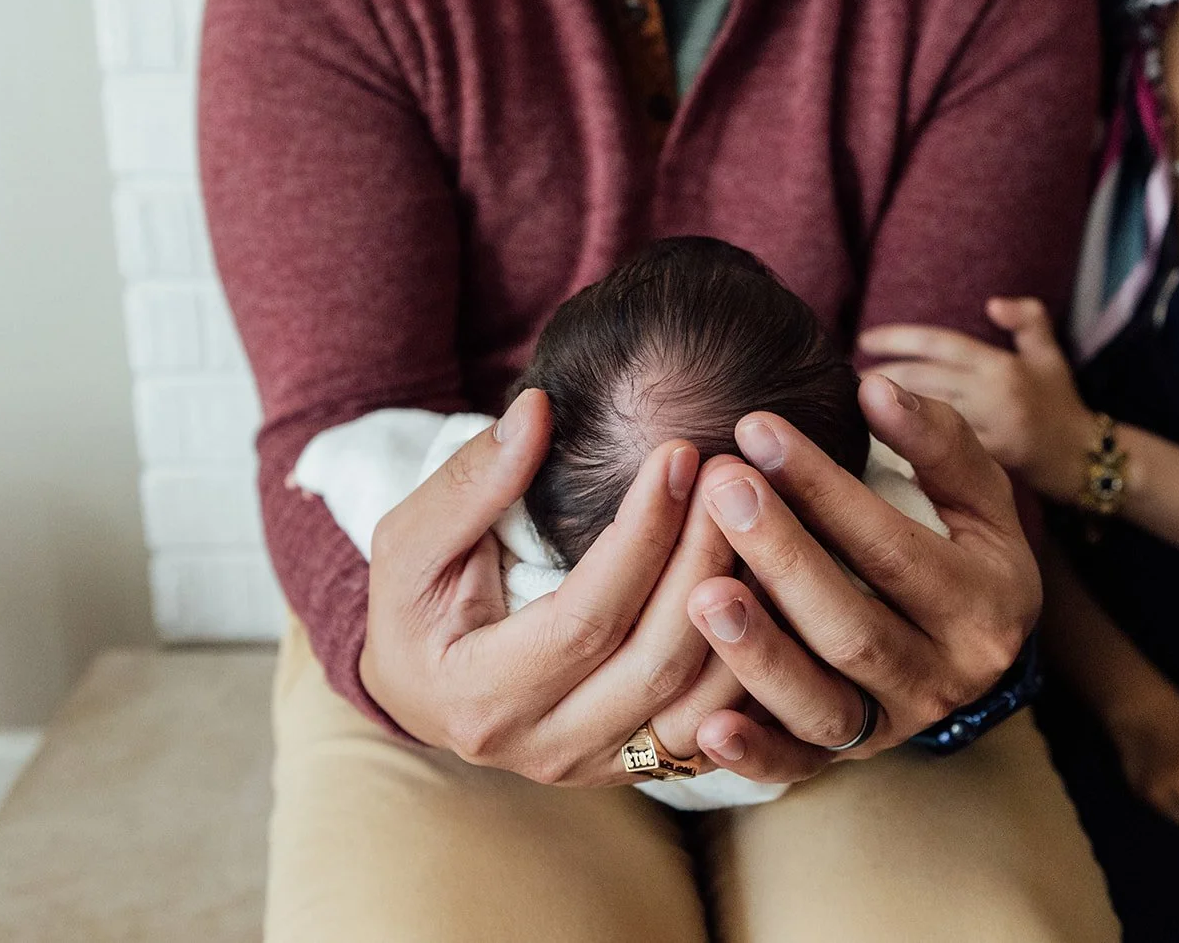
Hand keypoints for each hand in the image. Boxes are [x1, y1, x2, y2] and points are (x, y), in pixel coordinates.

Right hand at [359, 388, 737, 784]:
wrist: (423, 687)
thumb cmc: (414, 605)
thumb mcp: (410, 540)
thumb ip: (470, 481)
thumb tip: (537, 410)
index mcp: (480, 698)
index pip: (586, 617)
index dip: (641, 535)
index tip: (679, 456)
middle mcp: (545, 748)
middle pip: (657, 661)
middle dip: (706, 561)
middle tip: (736, 479)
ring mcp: (597, 767)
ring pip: (702, 703)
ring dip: (745, 611)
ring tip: (763, 521)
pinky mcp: (637, 766)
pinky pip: (719, 725)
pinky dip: (751, 660)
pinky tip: (768, 586)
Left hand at [683, 374, 1042, 782]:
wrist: (973, 638)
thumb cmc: (960, 542)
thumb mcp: (975, 492)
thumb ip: (936, 438)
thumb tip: (876, 388)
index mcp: (986, 605)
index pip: (892, 545)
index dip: (824, 487)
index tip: (756, 428)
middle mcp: (945, 677)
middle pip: (852, 626)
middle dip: (782, 556)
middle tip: (720, 490)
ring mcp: (894, 726)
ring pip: (823, 704)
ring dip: (760, 655)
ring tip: (701, 596)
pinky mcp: (849, 759)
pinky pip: (798, 769)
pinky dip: (755, 756)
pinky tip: (707, 728)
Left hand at [859, 297, 1096, 503]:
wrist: (1087, 463)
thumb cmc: (1061, 407)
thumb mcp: (1049, 357)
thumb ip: (1027, 322)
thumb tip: (993, 303)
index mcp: (999, 366)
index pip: (941, 344)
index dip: (900, 338)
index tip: (865, 338)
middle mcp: (992, 394)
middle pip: (923, 379)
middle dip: (880, 377)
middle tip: (842, 378)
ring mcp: (988, 431)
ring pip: (925, 417)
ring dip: (884, 414)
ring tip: (847, 410)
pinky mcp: (985, 470)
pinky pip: (937, 459)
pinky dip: (905, 455)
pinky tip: (875, 454)